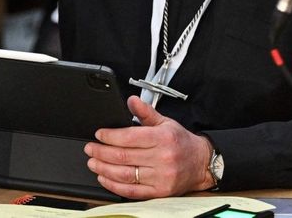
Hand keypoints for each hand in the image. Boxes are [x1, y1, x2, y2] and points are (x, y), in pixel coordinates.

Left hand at [83, 95, 214, 198]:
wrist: (201, 163)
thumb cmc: (181, 141)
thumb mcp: (165, 122)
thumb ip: (145, 112)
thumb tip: (131, 100)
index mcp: (162, 138)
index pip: (129, 137)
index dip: (110, 136)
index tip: (99, 135)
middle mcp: (162, 158)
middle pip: (123, 156)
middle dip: (101, 152)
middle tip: (90, 149)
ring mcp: (161, 177)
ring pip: (125, 174)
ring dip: (104, 169)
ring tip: (93, 163)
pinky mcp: (159, 192)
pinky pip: (133, 191)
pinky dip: (115, 186)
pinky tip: (104, 178)